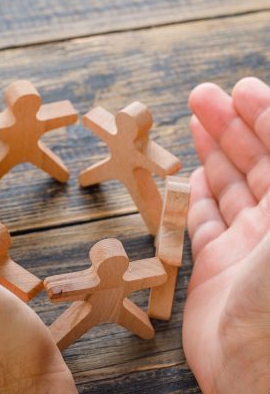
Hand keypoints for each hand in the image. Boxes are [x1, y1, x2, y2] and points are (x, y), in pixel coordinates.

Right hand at [184, 77, 269, 392]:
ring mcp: (245, 247)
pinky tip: (192, 175)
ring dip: (211, 154)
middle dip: (229, 125)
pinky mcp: (214, 268)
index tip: (240, 89)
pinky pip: (204, 223)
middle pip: (253, 162)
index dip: (263, 115)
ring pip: (227, 188)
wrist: (258, 372)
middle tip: (203, 95)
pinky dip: (197, 196)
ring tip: (195, 121)